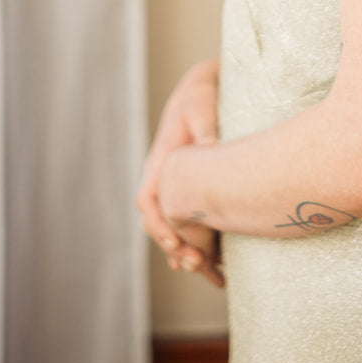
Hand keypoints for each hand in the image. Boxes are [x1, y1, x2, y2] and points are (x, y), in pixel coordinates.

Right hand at [136, 59, 223, 285]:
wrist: (200, 91)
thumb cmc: (200, 99)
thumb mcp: (202, 111)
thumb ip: (205, 131)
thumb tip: (212, 147)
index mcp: (159, 161)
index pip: (147, 199)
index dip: (158, 224)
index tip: (174, 243)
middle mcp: (163, 178)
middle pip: (158, 221)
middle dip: (174, 246)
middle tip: (195, 265)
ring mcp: (174, 185)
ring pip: (173, 225)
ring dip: (185, 250)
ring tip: (207, 272)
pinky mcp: (190, 189)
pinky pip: (188, 220)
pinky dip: (197, 241)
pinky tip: (214, 262)